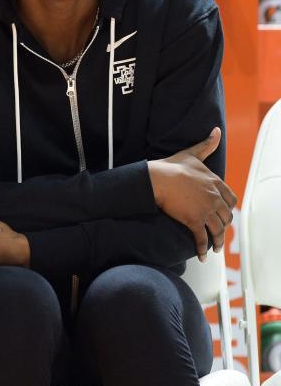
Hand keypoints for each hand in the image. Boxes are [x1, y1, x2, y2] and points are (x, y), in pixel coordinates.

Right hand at [147, 127, 236, 260]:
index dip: (227, 209)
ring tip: (214, 249)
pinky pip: (202, 238)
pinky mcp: (194, 220)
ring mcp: (205, 210)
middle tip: (219, 234)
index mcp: (215, 182)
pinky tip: (201, 256)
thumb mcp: (192, 154)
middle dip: (223, 227)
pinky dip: (202, 248)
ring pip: (217, 229)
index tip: (223, 215)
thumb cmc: (171, 167)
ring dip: (217, 242)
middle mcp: (214, 197)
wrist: (156, 179)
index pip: (230, 199)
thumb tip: (216, 130)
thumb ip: (206, 144)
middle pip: (225, 217)